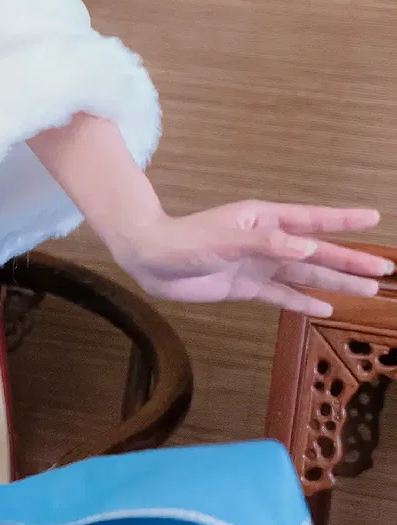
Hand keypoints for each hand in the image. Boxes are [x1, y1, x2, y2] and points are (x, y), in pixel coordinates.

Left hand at [112, 202, 391, 317]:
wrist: (150, 261)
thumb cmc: (184, 242)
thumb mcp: (225, 240)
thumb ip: (266, 243)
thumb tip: (307, 245)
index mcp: (263, 221)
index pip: (312, 220)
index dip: (343, 221)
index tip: (373, 217)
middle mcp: (266, 241)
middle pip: (317, 251)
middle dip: (351, 259)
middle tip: (386, 269)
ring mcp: (257, 264)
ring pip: (305, 273)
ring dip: (336, 281)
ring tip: (369, 289)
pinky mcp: (245, 286)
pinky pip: (281, 294)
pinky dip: (303, 301)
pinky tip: (325, 307)